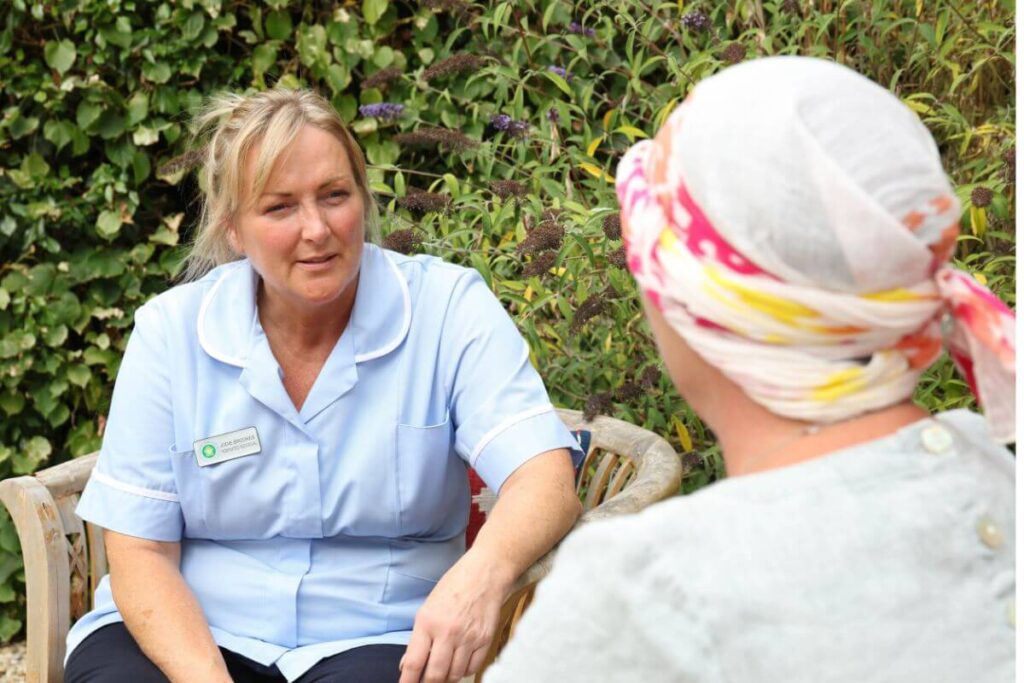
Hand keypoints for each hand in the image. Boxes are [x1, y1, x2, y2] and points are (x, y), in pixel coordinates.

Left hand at [398, 549, 513, 682]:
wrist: (484, 574)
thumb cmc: (453, 587)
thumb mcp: (427, 608)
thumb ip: (418, 639)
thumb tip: (408, 664)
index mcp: (428, 622)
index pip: (414, 663)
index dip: (408, 682)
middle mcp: (447, 632)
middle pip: (436, 675)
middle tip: (426, 682)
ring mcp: (468, 637)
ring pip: (455, 674)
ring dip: (447, 677)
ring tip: (443, 670)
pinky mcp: (485, 640)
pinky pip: (473, 667)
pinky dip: (464, 670)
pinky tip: (459, 663)